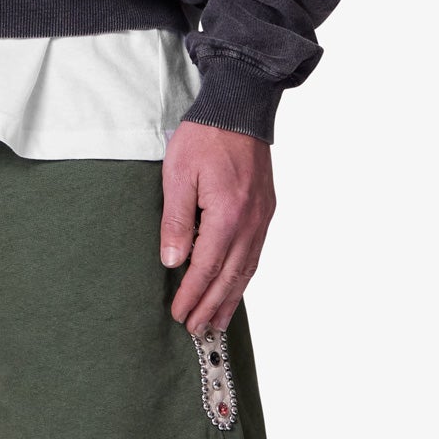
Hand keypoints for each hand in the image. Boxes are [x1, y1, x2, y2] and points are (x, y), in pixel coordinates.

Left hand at [160, 123, 275, 335]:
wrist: (240, 106)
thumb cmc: (205, 136)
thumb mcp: (178, 174)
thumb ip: (176, 220)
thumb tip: (173, 262)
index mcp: (227, 214)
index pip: (206, 267)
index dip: (191, 295)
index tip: (178, 315)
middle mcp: (250, 222)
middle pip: (229, 277)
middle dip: (210, 307)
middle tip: (195, 331)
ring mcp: (262, 219)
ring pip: (246, 271)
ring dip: (229, 301)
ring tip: (215, 324)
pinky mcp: (266, 213)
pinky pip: (255, 256)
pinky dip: (243, 280)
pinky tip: (234, 291)